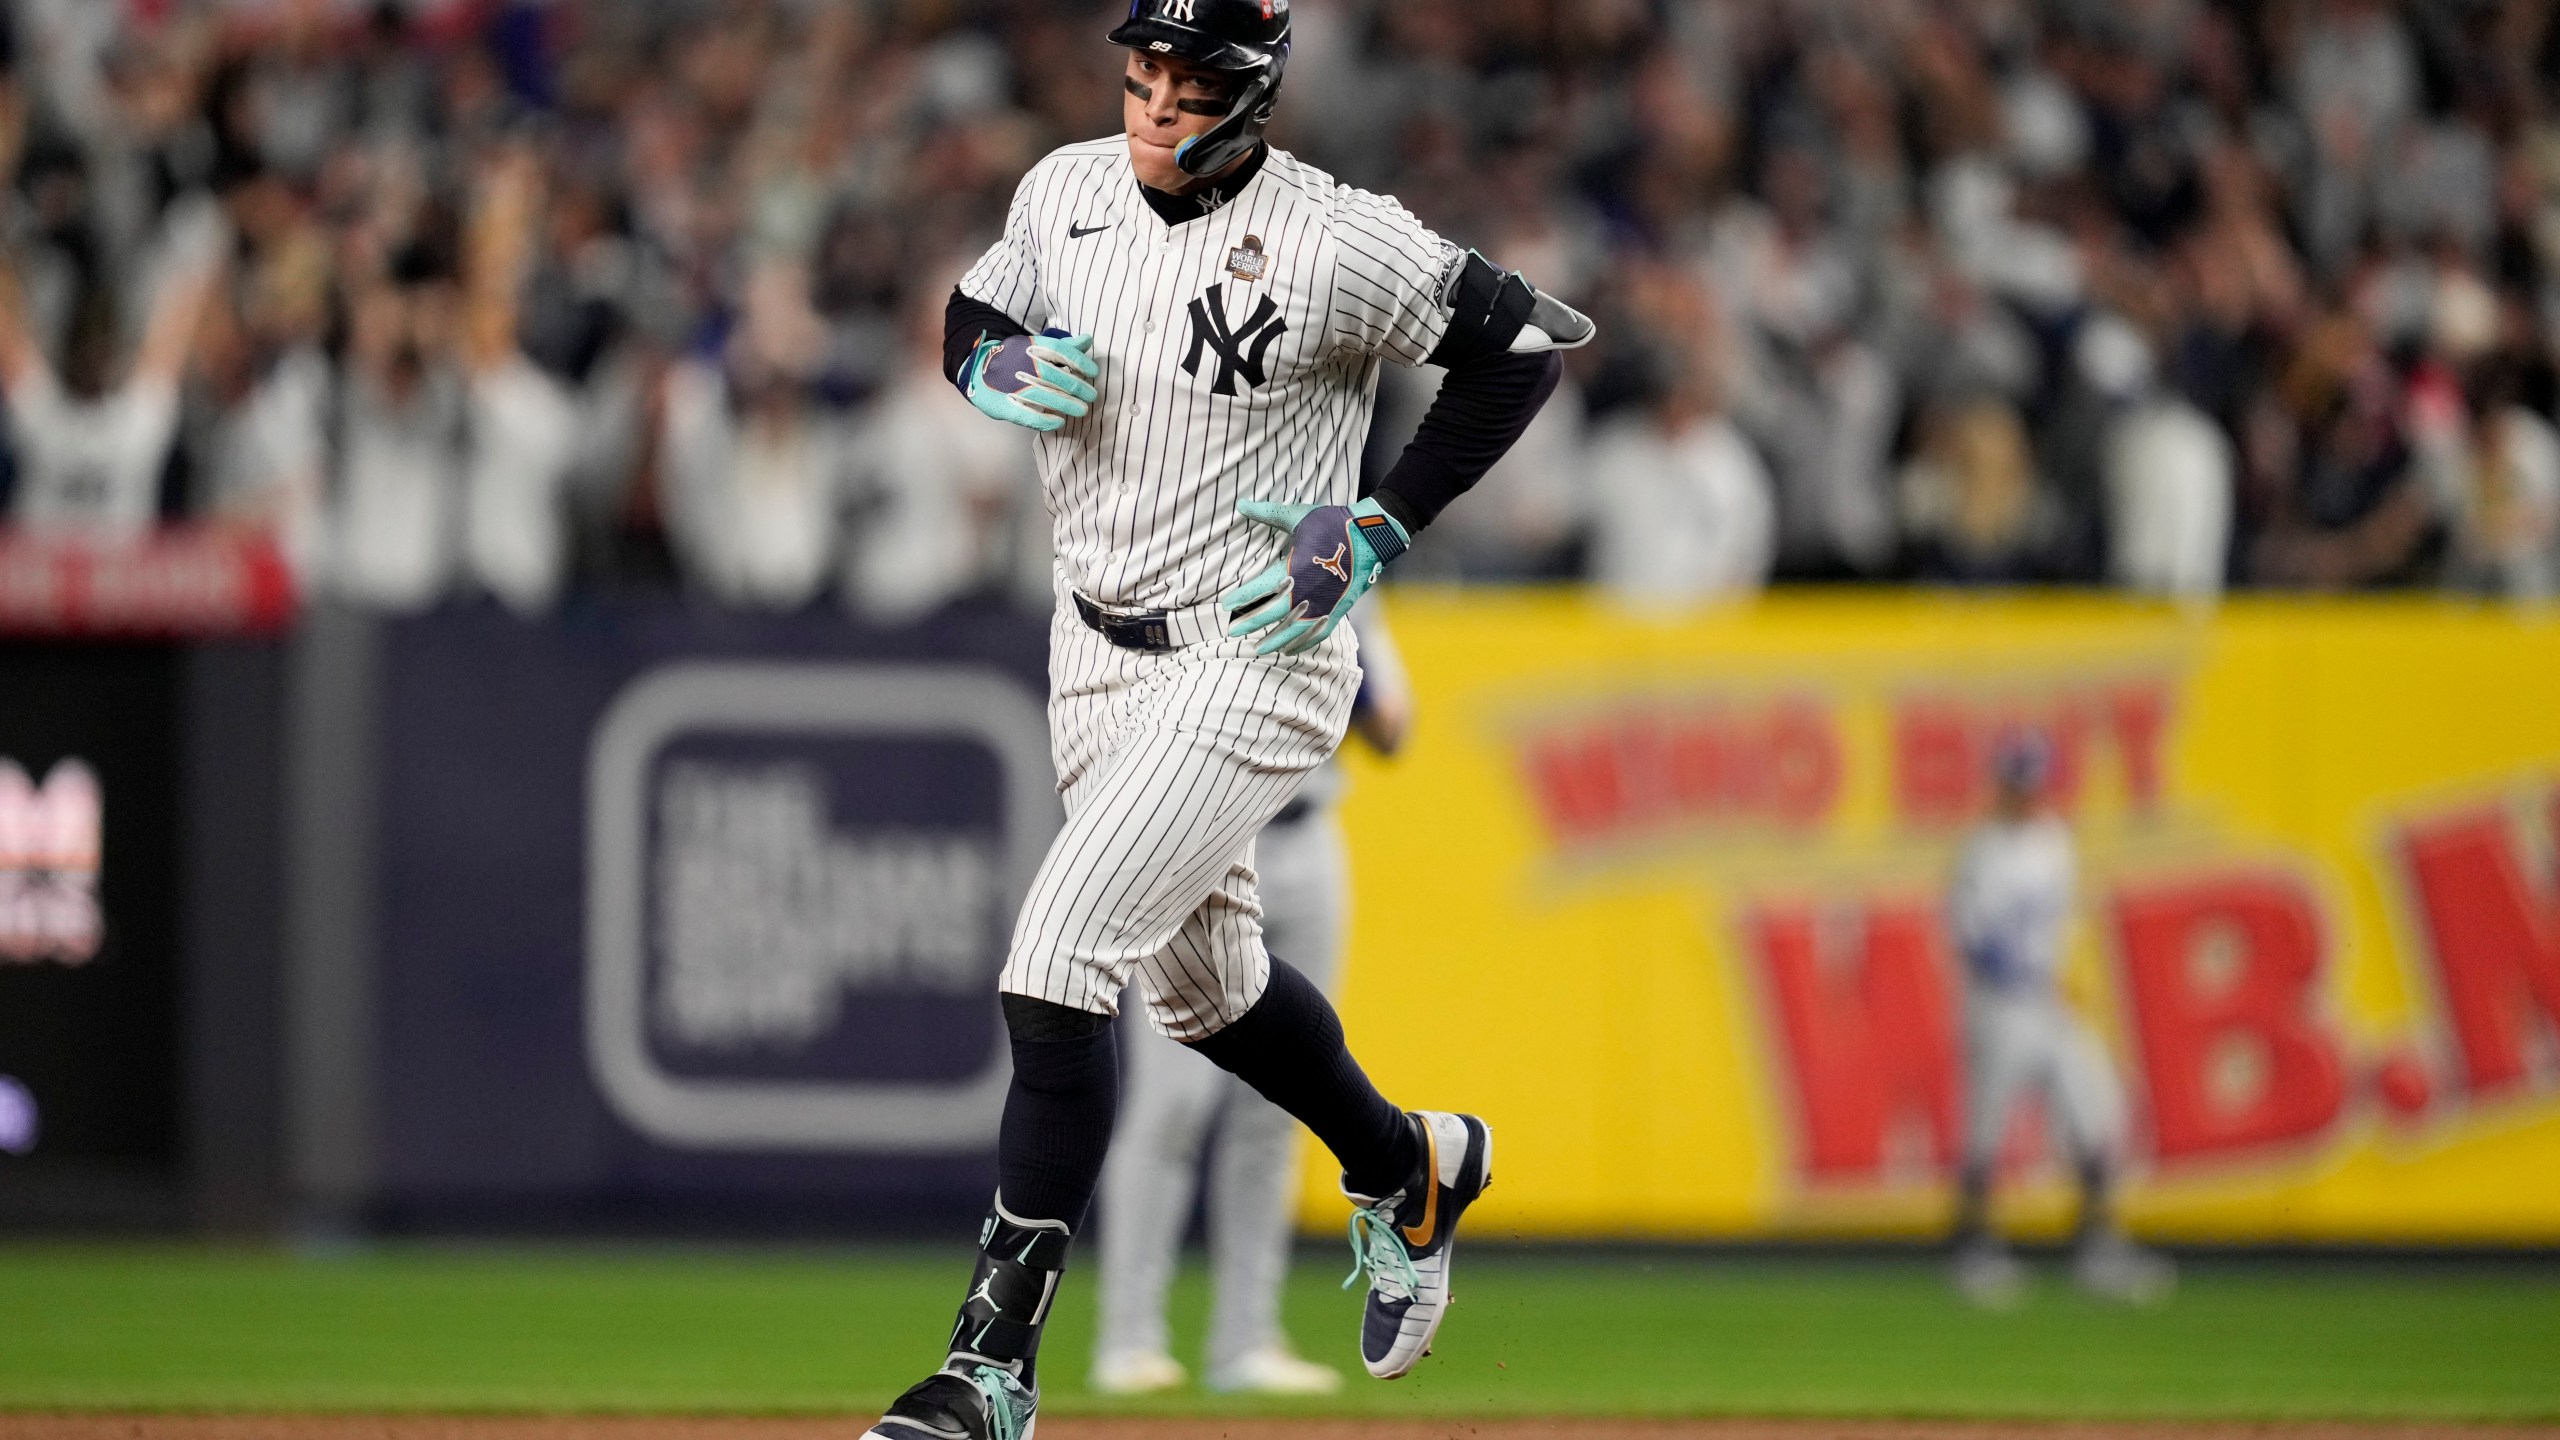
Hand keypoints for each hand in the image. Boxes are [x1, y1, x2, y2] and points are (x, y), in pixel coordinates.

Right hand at [963, 329, 1097, 431]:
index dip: (1078, 361)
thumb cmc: (1014, 360)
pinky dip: (1045, 420)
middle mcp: (1020, 365)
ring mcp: (1010, 386)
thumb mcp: (1036, 348)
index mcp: (1029, 348)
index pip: (1058, 351)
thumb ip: (1063, 346)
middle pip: (1053, 375)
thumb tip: (1087, 340)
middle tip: (1092, 396)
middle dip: (1076, 387)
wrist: (976, 370)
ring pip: (1042, 395)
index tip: (1093, 372)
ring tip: (1082, 410)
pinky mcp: (1004, 406)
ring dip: (1066, 404)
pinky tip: (1059, 422)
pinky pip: (1027, 415)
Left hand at [1222, 498, 1409, 655]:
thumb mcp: (1299, 516)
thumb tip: (1241, 503)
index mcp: (1295, 568)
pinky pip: (1318, 632)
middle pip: (1274, 614)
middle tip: (1232, 631)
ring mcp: (1324, 602)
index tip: (1225, 605)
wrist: (1373, 535)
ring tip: (1258, 649)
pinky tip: (1290, 650)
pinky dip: (1303, 642)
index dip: (1242, 597)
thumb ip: (1268, 513)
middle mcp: (1308, 590)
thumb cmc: (1334, 523)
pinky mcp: (1338, 609)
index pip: (1261, 587)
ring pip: (1295, 629)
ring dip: (1275, 640)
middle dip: (1251, 623)